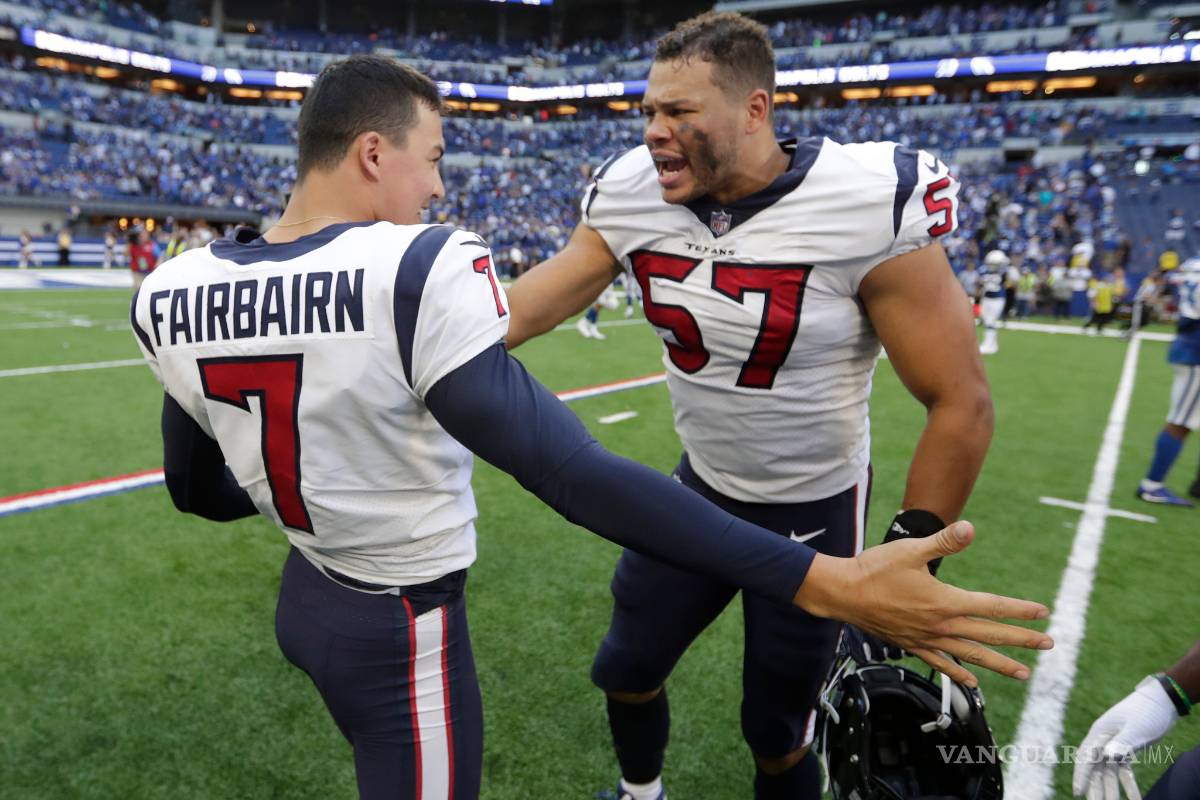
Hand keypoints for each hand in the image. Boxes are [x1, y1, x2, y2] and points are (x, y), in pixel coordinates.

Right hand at [795, 520, 1052, 686]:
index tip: (1043, 613)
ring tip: (1023, 673)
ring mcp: (926, 638)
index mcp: (944, 601)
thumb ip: (943, 541)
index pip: (991, 606)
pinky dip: (959, 671)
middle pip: (988, 635)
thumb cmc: (875, 568)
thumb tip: (970, 528)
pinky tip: (973, 680)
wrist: (842, 593)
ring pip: (970, 654)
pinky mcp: (911, 644)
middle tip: (1048, 644)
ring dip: (999, 664)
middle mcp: (940, 625)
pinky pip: (941, 662)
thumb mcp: (911, 550)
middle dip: (1021, 640)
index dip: (1019, 610)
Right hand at [1072, 677, 1179, 797]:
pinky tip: (1133, 799)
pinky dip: (1128, 786)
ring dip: (1110, 790)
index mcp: (1100, 733)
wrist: (1161, 702)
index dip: (1081, 775)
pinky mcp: (1126, 751)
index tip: (1078, 792)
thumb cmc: (1146, 711)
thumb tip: (1108, 755)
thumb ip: (1122, 742)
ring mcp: (1114, 746)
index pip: (1085, 757)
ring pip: (1109, 772)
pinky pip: (1124, 772)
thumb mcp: (1136, 728)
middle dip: (1095, 787)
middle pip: (1095, 768)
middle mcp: (1103, 741)